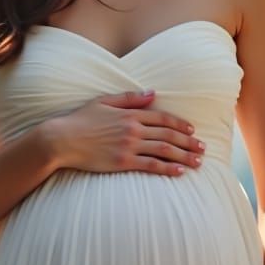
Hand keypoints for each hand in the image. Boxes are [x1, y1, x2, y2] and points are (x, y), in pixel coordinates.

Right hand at [44, 89, 205, 175]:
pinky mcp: (122, 162)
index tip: (192, 131)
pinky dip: (167, 168)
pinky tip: (179, 172)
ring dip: (184, 156)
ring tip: (197, 162)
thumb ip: (130, 98)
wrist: (62, 139)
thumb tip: (153, 93)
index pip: (163, 118)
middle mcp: (133, 129)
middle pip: (168, 135)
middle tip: (203, 148)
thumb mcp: (104, 101)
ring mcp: (129, 146)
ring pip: (164, 150)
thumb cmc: (80, 120)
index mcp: (130, 114)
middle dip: (189, 142)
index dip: (180, 125)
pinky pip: (151, 165)